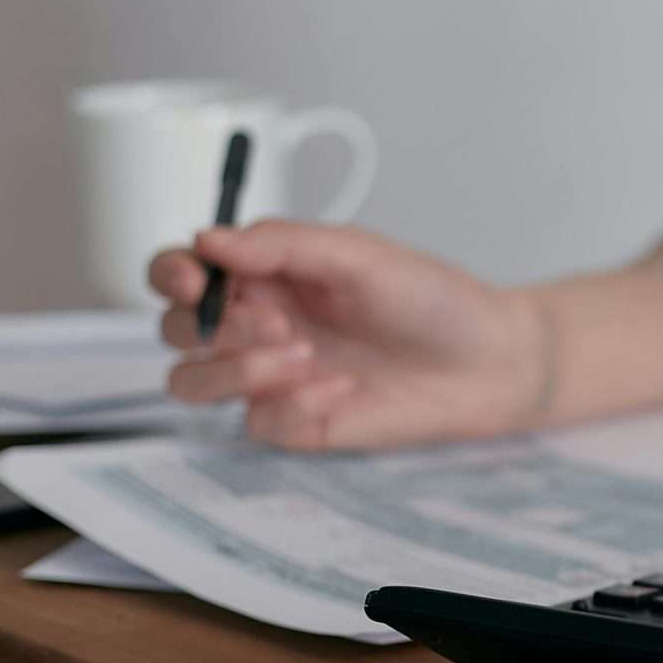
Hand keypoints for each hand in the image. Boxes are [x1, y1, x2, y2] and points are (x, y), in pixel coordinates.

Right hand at [151, 221, 553, 449]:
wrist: (490, 363)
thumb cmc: (432, 300)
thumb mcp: (358, 255)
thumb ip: (282, 243)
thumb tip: (208, 238)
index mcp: (264, 274)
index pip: (180, 272)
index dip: (171, 274)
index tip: (194, 279)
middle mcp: (256, 325)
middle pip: (173, 329)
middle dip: (211, 326)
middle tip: (280, 322)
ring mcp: (271, 378)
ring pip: (191, 382)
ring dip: (233, 369)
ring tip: (302, 353)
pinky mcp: (296, 424)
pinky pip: (256, 424)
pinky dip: (290, 406)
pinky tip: (342, 390)